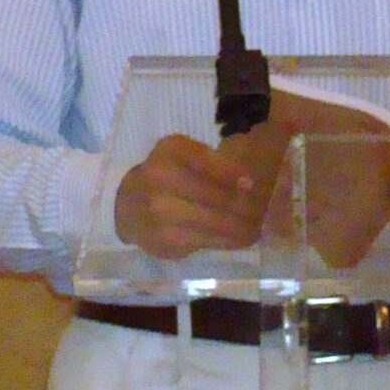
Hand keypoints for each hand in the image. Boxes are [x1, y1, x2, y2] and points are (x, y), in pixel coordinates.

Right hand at [114, 134, 262, 258]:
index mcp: (171, 149)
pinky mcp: (165, 237)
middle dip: (247, 206)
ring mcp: (160, 208)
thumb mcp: (184, 157)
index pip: (210, 161)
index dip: (236, 174)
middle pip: (219, 195)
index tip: (253, 185)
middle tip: (263, 212)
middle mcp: (161, 175)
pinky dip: (229, 241)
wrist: (126, 207)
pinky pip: (207, 240)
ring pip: (217, 221)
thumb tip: (252, 184)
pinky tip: (239, 239)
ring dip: (244, 227)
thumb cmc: (165, 177)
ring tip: (257, 229)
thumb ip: (215, 164)